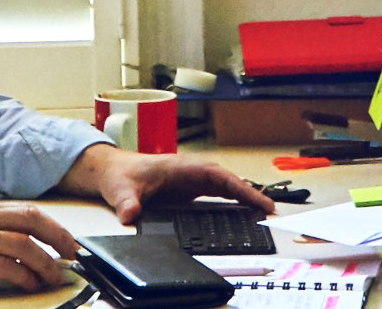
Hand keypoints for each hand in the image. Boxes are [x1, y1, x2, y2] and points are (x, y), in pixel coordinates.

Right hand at [0, 201, 81, 308]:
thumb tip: (21, 250)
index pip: (26, 210)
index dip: (52, 225)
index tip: (67, 241)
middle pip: (32, 220)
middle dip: (59, 237)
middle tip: (72, 255)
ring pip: (25, 245)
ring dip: (46, 263)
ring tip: (54, 276)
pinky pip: (9, 268)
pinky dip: (26, 278)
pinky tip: (30, 286)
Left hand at [72, 146, 276, 226]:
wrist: (111, 171)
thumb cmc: (119, 174)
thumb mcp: (121, 189)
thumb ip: (126, 202)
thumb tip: (130, 214)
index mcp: (181, 167)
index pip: (217, 176)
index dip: (239, 187)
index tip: (257, 200)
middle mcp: (190, 172)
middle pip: (228, 181)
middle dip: (250, 194)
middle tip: (270, 211)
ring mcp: (191, 180)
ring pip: (225, 186)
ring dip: (244, 197)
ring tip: (264, 212)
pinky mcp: (188, 189)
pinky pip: (216, 193)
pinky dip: (232, 200)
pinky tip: (243, 211)